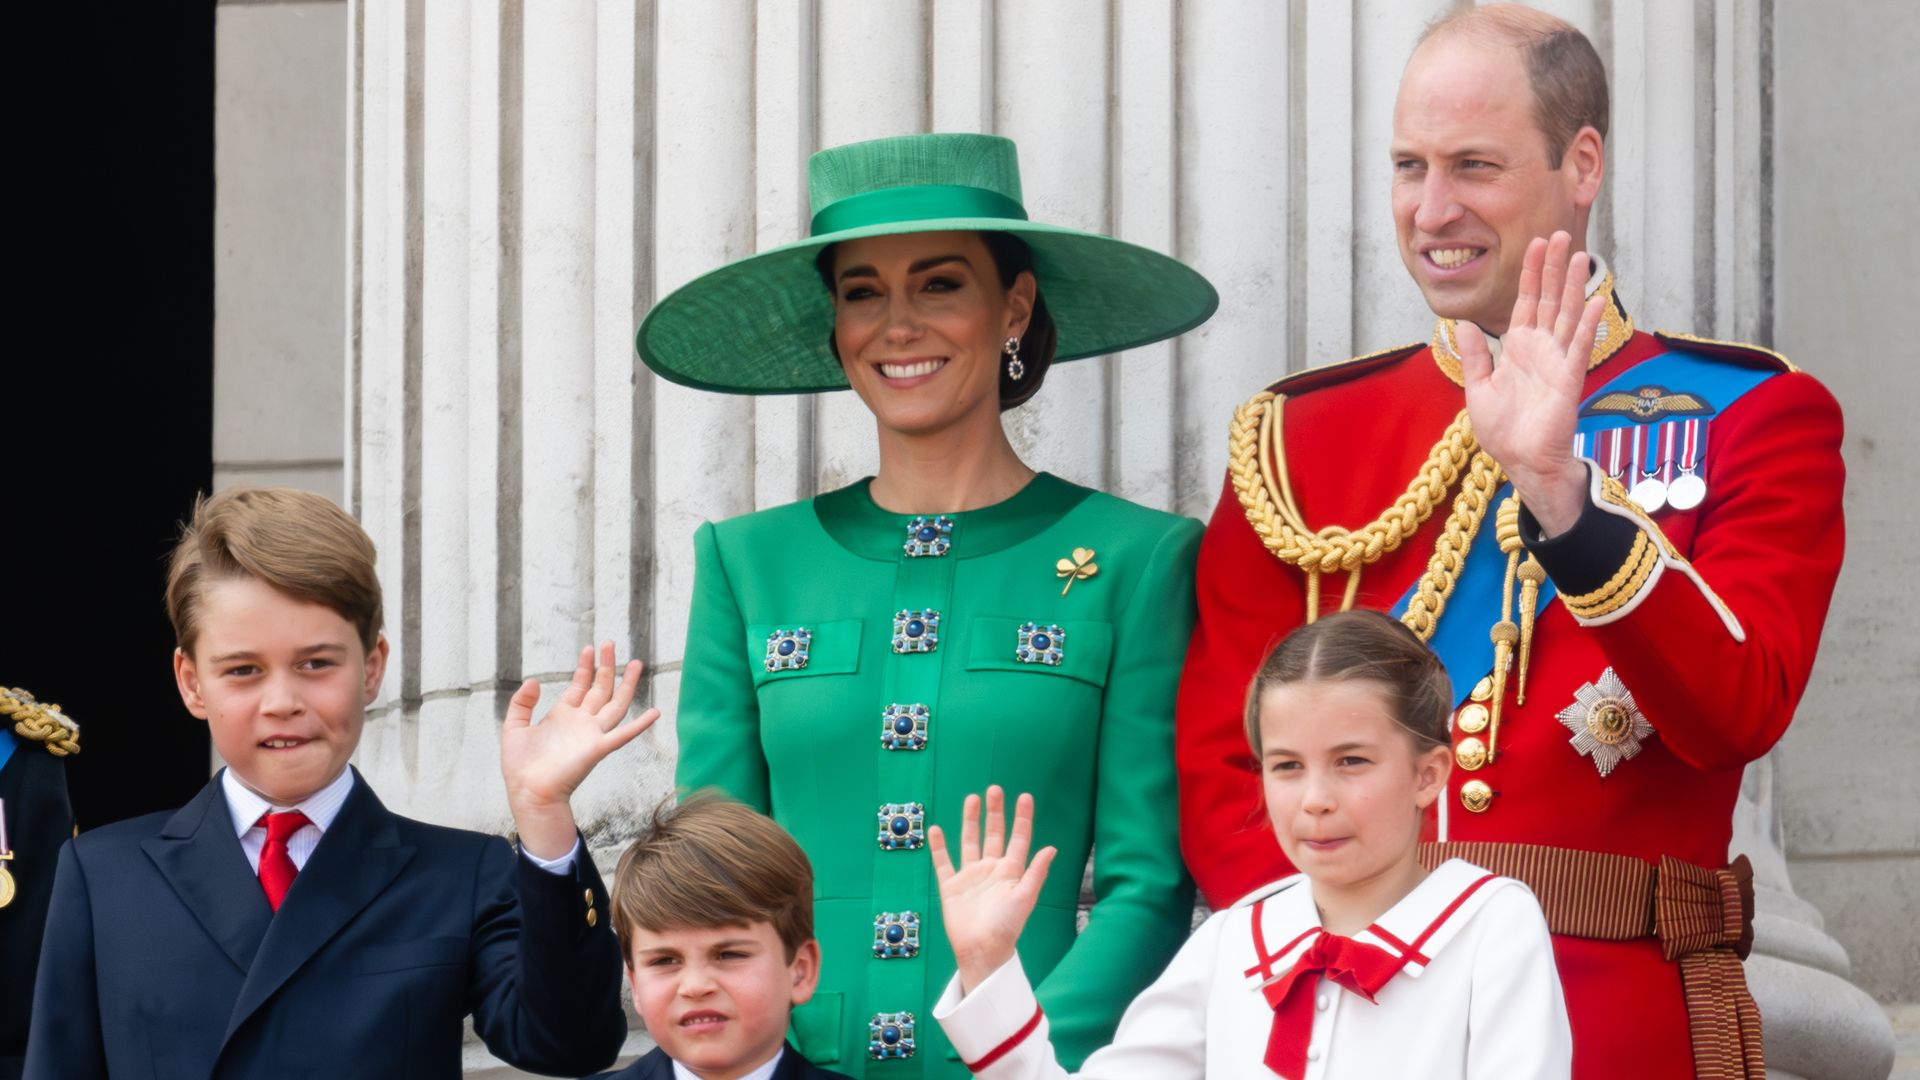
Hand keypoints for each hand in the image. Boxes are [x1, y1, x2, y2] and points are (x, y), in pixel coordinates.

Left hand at [500, 641, 657, 859]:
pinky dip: (639, 725)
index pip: (580, 685)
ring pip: (615, 704)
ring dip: (626, 684)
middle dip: (606, 666)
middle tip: (610, 643)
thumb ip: (522, 703)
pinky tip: (654, 712)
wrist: (528, 791)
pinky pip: (623, 735)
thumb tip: (534, 680)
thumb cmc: (520, 766)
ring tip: (635, 663)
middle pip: (600, 689)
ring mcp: (592, 734)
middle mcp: (581, 722)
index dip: (585, 667)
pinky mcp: (597, 749)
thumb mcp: (514, 727)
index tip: (589, 648)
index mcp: (563, 716)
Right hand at [928, 786, 1055, 995]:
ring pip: (969, 841)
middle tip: (995, 789)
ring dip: (970, 821)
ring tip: (972, 799)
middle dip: (995, 812)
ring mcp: (970, 876)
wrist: (981, 950)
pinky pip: (943, 862)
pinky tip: (936, 830)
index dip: (1022, 819)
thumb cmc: (1007, 927)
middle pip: (993, 834)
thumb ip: (1036, 872)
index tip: (1025, 797)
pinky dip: (939, 846)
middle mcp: (991, 869)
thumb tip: (1051, 848)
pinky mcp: (951, 886)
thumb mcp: (1025, 898)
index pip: (1018, 839)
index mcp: (1011, 871)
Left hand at [1457, 231, 1606, 536]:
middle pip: (1549, 299)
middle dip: (1553, 267)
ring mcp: (1557, 361)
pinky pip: (1579, 346)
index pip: (1525, 302)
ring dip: (1573, 286)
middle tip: (1559, 234)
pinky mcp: (1569, 378)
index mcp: (1518, 348)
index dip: (1530, 273)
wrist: (1521, 461)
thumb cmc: (1503, 430)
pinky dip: (1585, 324)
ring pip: (1566, 314)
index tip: (1534, 244)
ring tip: (1579, 256)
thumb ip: (1475, 356)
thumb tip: (1463, 325)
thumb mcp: (1478, 388)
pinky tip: (1592, 301)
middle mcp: (1540, 349)